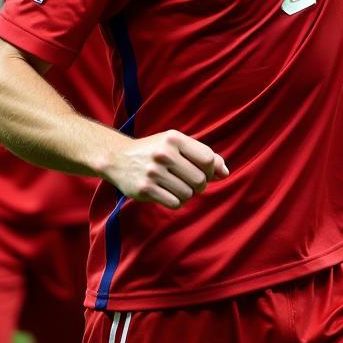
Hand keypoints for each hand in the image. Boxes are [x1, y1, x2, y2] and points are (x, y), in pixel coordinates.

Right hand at [103, 129, 228, 209]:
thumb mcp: (177, 144)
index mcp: (174, 138)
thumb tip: (225, 172)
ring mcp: (153, 172)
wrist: (118, 158)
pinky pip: (175, 203)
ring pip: (188, 193)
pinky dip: (176, 201)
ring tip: (176, 186)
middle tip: (190, 182)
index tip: (205, 172)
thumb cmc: (155, 151)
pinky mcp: (145, 189)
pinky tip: (167, 193)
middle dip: (200, 185)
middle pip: (200, 180)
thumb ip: (202, 155)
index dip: (212, 170)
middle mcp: (164, 153)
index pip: (208, 159)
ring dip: (187, 194)